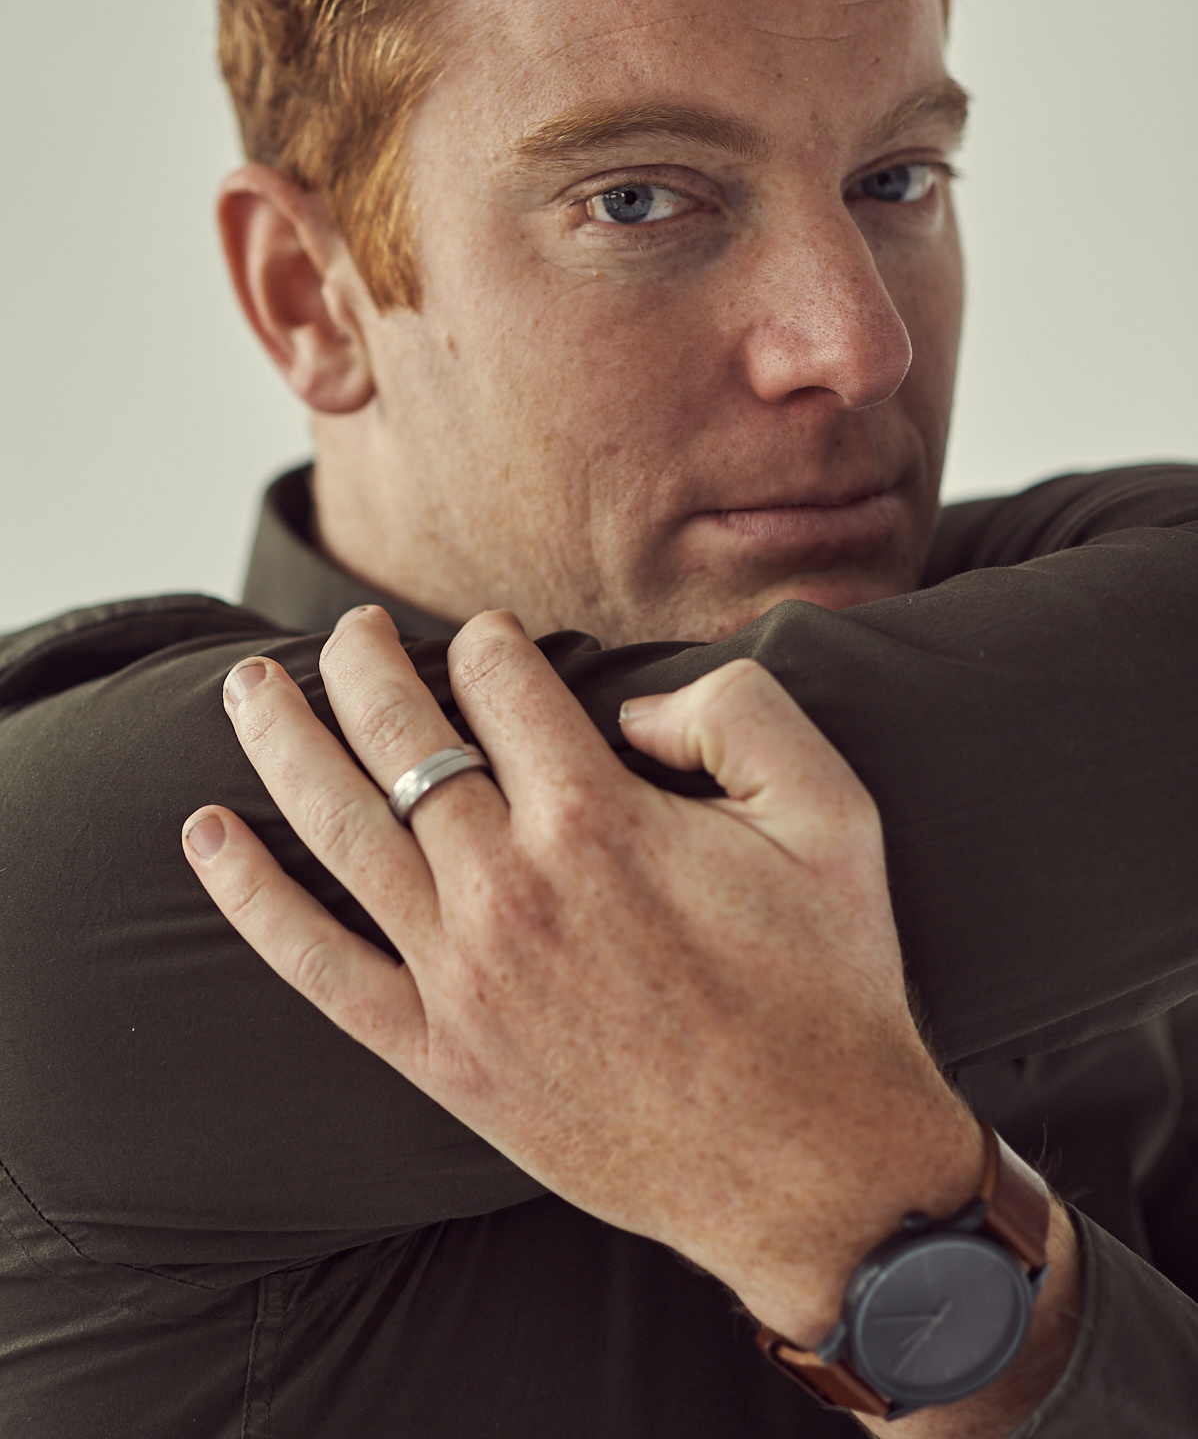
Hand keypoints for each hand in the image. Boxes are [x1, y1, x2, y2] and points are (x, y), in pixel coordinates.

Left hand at [183, 605, 1079, 1433]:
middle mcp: (512, 887)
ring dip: (283, 744)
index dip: (491, 641)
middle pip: (401, 735)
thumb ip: (738, 712)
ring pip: (341, 829)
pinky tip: (207, 839)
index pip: (501, 681)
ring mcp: (464, 976)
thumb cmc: (827, 985)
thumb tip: (634, 705)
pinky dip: (252, 899)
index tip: (490, 640)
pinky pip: (319, 966)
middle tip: (348, 630)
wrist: (813, 1169)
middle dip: (363, 664)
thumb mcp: (833, 813)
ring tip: (247, 688)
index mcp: (601, 818)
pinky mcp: (441, 1056)